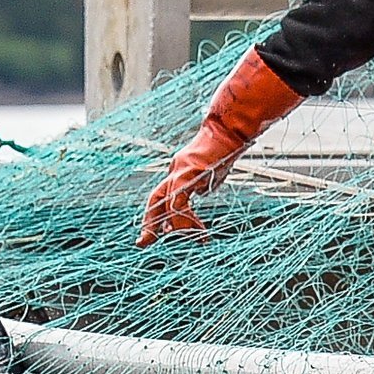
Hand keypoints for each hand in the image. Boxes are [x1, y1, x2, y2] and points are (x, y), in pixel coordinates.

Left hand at [136, 50, 304, 243]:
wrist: (230, 130)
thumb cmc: (226, 150)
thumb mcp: (213, 174)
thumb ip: (202, 185)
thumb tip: (200, 195)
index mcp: (179, 172)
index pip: (162, 197)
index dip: (157, 216)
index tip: (156, 234)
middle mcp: (174, 171)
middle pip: (154, 199)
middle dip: (149, 223)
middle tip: (143, 242)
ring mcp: (179, 170)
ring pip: (164, 202)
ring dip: (175, 225)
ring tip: (193, 238)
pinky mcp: (186, 172)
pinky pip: (177, 201)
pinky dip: (184, 218)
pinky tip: (198, 229)